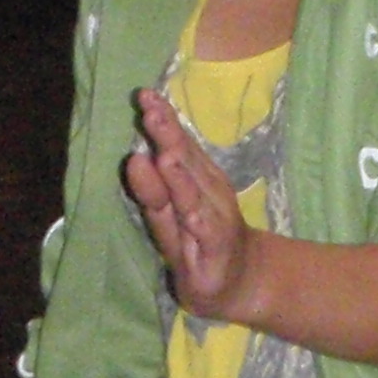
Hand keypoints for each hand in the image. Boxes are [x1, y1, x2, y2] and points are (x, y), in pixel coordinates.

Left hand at [126, 87, 262, 324]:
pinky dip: (196, 218)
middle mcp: (206, 194)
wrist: (241, 282)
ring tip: (163, 151)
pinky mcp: (217, 249)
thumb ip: (155, 188)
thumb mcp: (173, 215)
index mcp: (195, 180)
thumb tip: (136, 155)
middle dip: (167, 135)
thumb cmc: (201, 242)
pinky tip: (187, 209)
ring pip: (192, 194)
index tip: (146, 95)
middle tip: (149, 107)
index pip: (178, 146)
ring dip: (179, 173)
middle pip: (184, 162)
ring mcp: (214, 220)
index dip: (164, 121)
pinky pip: (205, 231)